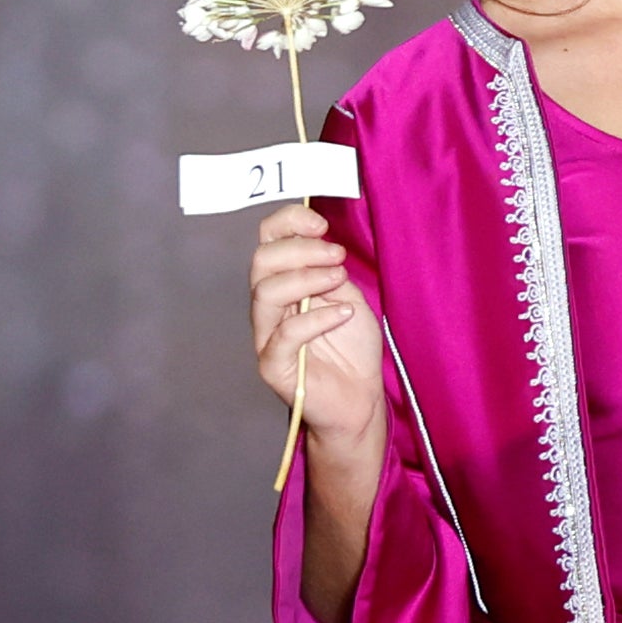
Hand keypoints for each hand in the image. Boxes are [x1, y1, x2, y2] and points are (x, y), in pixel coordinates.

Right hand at [249, 202, 383, 432]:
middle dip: (302, 250)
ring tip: (340, 280)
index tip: (320, 223)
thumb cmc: (351, 349)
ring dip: (308, 278)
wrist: (359, 399)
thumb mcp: (348, 297)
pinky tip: (344, 314)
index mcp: (282, 284)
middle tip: (337, 256)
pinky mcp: (273, 365)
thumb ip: (331, 271)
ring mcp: (266, 336)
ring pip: (266, 293)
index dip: (287, 223)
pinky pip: (285, 335)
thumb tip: (322, 242)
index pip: (267, 242)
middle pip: (262, 262)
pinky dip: (317, 318)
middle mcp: (268, 307)